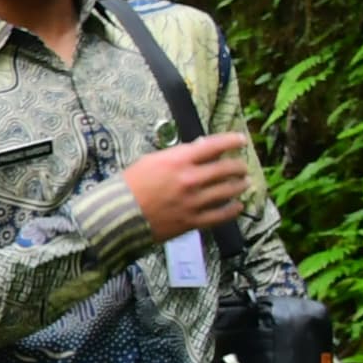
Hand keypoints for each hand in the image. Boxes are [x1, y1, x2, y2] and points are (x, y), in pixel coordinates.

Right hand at [123, 132, 255, 241]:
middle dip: (238, 166)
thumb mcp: (151, 161)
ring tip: (244, 183)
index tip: (241, 140)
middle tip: (242, 167)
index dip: (231, 141)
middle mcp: (190, 179)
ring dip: (240, 185)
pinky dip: (233, 210)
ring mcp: (193, 202)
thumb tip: (201, 149)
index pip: (213, 145)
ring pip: (228, 191)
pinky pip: (221, 215)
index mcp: (178, 161)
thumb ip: (178, 155)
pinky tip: (238, 206)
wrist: (117, 216)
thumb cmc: (129, 185)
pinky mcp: (192, 221)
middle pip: (226, 169)